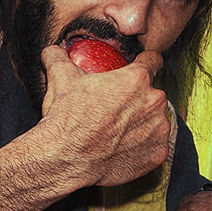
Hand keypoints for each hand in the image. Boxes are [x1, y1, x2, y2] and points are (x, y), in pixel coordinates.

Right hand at [31, 42, 172, 189]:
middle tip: (115, 112)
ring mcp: (159, 130)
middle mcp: (154, 102)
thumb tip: (52, 51)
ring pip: (156, 122)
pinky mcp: (158, 154)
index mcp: (136, 79)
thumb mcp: (60, 79)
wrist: (66, 160)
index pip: (153, 60)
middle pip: (153, 95)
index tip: (139, 71)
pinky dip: (143, 149)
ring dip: (143, 125)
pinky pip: (155, 148)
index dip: (145, 63)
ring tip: (118, 134)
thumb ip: (58, 58)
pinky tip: (123, 151)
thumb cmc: (67, 119)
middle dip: (139, 101)